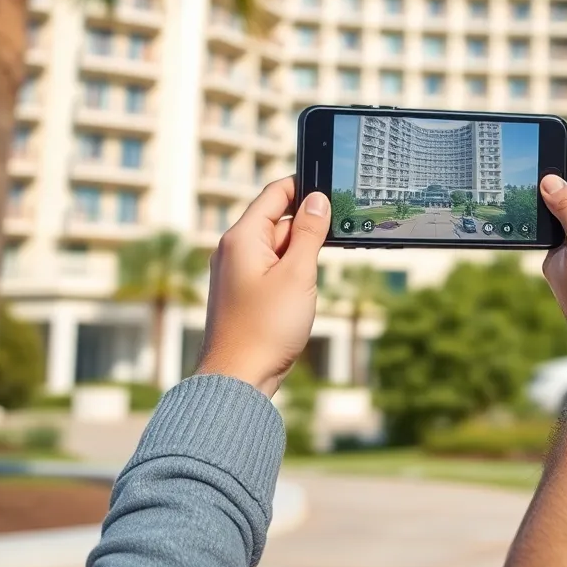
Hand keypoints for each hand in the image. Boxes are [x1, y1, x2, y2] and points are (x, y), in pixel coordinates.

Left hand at [196, 179, 329, 396]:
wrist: (238, 379)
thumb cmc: (265, 328)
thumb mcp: (297, 274)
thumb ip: (310, 233)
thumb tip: (318, 200)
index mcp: (242, 238)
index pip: (274, 194)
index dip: (304, 187)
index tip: (331, 189)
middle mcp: (234, 250)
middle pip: (278, 221)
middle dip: (307, 231)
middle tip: (328, 251)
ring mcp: (237, 272)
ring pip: (278, 247)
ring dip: (301, 257)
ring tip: (308, 285)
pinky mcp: (243, 292)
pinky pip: (272, 269)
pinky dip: (291, 274)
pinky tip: (301, 296)